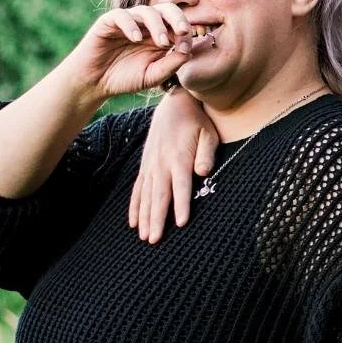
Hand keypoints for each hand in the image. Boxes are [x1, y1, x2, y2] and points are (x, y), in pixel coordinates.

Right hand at [61, 4, 211, 102]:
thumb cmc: (124, 79)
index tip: (186, 49)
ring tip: (162, 43)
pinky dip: (131, 25)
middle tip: (183, 31)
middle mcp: (145, 24)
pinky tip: (136, 38)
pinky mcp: (108, 22)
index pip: (178, 24)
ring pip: (146, 11)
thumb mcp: (152, 75)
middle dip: (177, 18)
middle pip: (166, 9)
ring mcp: (127, 21)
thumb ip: (170, 65)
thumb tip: (189, 52)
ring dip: (157, 25)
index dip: (185, 33)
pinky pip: (121, 16)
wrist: (95, 83)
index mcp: (159, 34)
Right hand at [128, 88, 218, 241]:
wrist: (174, 103)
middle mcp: (162, 163)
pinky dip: (135, 206)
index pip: (181, 186)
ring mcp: (151, 165)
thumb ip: (206, 153)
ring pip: (146, 195)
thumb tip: (203, 171)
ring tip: (144, 236)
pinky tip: (133, 222)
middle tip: (155, 240)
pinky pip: (138, 189)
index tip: (181, 223)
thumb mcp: (208, 132)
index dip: (181, 204)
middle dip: (157, 219)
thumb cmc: (196, 120)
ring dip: (145, 216)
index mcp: (179, 157)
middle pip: (159, 196)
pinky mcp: (145, 165)